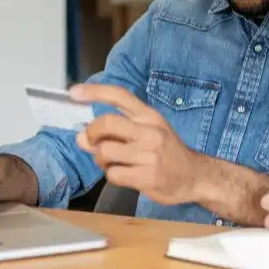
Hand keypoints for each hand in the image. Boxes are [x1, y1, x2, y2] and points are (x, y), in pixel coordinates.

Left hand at [71, 83, 201, 205]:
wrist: (195, 176)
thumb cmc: (168, 153)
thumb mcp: (148, 133)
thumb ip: (117, 132)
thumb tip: (82, 136)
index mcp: (150, 116)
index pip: (121, 95)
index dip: (95, 91)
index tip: (74, 92)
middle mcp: (150, 132)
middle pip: (107, 123)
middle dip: (91, 133)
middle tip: (92, 142)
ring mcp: (150, 155)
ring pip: (105, 151)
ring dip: (100, 159)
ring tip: (111, 162)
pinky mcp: (148, 177)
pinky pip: (113, 174)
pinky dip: (112, 175)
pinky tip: (123, 174)